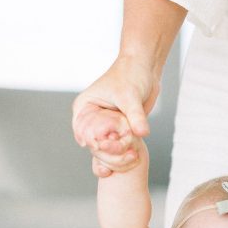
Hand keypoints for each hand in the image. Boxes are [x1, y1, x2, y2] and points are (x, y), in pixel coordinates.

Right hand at [72, 54, 158, 177]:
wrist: (145, 69)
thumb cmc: (131, 75)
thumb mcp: (130, 96)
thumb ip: (135, 116)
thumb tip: (142, 133)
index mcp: (84, 108)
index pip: (83, 134)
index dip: (96, 144)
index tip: (112, 145)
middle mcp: (92, 120)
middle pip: (95, 147)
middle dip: (111, 153)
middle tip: (128, 154)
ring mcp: (106, 127)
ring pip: (107, 151)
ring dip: (119, 157)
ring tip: (134, 156)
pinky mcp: (119, 131)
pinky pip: (118, 149)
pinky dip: (125, 155)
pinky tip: (134, 157)